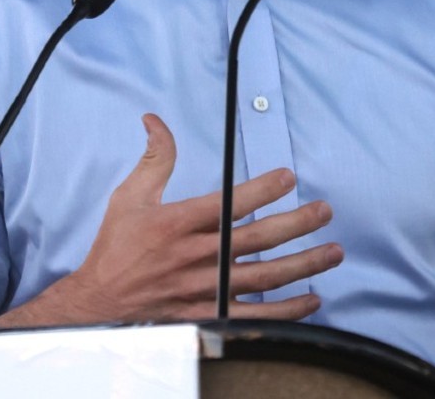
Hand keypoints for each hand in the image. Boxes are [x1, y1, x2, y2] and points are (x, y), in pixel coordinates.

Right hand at [0, 113, 341, 328]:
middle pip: (257, 238)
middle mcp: (197, 255)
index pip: (230, 201)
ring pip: (265, 276)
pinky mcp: (211, 314)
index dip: (263, 189)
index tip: (288, 177)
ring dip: (303, 264)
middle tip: (324, 211)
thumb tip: (155, 120)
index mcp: (178, 223)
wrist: (101, 301)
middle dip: (297, 223)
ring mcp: (207, 288)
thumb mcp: (129, 197)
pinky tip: (312, 298)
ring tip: (333, 252)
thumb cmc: (116, 247)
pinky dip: (288, 310)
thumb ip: (154, 159)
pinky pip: (257, 314)